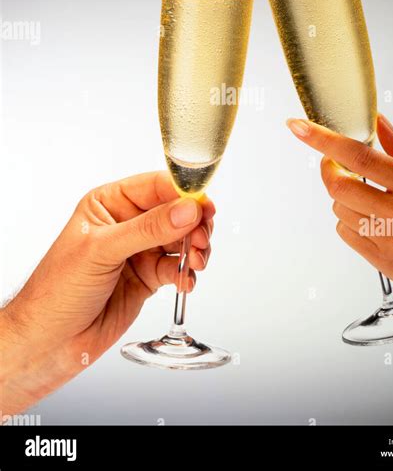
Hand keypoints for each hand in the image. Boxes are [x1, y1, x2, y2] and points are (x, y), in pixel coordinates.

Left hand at [0, 171, 214, 414]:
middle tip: (201, 240)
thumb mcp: (102, 251)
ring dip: (194, 249)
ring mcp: (138, 251)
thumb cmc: (57, 291)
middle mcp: (127, 223)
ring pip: (181, 240)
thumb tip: (187, 210)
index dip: (183, 194)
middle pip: (175, 212)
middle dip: (194, 224)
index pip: (155, 187)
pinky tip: (185, 282)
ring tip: (195, 263)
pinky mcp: (147, 277)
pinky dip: (186, 274)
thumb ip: (148, 229)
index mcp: (109, 202)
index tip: (205, 206)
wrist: (49, 343)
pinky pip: (176, 268)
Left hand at [287, 115, 392, 319]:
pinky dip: (348, 221)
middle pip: (339, 185)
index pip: (360, 156)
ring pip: (339, 210)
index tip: (299, 127)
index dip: (323, 139)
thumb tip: (380, 123)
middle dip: (328, 170)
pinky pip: (346, 234)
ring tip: (364, 195)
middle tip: (334, 164)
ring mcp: (389, 240)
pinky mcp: (381, 263)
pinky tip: (367, 219)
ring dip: (342, 197)